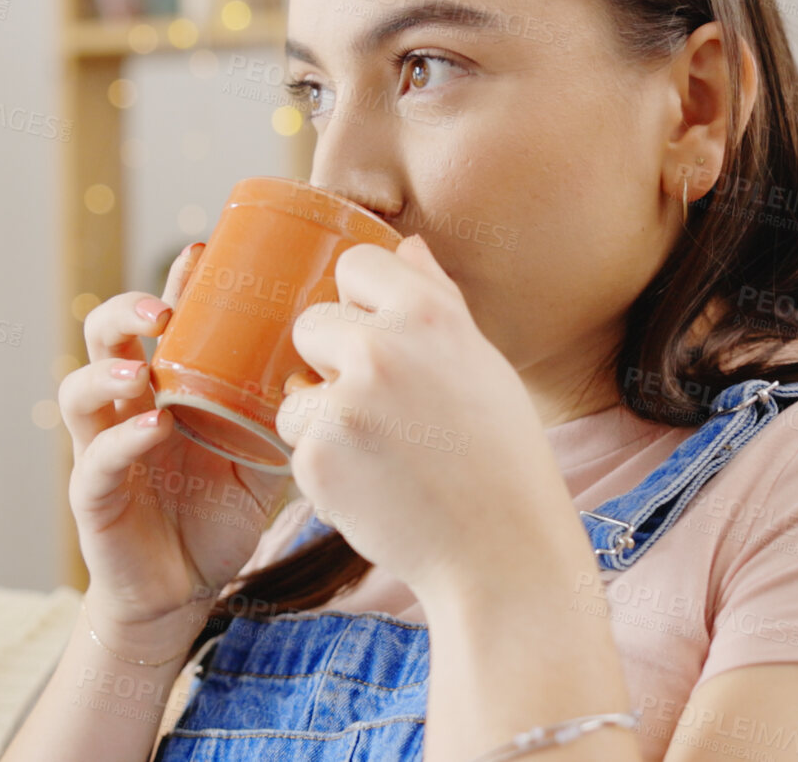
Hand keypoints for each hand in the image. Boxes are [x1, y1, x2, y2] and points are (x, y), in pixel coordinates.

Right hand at [58, 242, 292, 658]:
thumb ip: (286, 409)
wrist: (185, 588)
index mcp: (165, 385)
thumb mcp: (262, 449)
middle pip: (103, 337)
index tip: (202, 252)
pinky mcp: (94, 498)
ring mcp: (103, 449)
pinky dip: (123, 441)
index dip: (173, 283)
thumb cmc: (220, 511)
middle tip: (165, 306)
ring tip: (143, 364)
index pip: (158, 319)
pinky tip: (155, 429)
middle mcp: (126, 406)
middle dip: (126, 310)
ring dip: (108, 369)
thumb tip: (348, 362)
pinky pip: (97, 461)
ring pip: (80, 392)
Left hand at [273, 234, 584, 601]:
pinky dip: (325, 466)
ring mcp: (344, 403)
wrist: (501, 552)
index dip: (362, 302)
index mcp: (428, 314)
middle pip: (311, 324)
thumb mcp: (481, 362)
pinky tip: (374, 485)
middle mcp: (382, 348)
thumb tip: (407, 244)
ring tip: (384, 454)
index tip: (383, 338)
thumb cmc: (499, 456)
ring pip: (297, 390)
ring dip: (323, 419)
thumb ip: (436, 299)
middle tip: (385, 409)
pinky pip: (297, 444)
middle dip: (333, 362)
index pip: (356, 265)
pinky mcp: (317, 456)